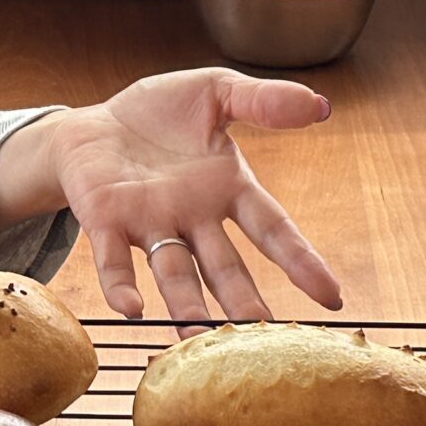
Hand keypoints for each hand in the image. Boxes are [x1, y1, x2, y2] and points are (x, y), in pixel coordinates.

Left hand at [49, 68, 342, 323]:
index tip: (332, 297)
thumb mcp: (218, 91)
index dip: (301, 261)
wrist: (93, 122)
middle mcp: (193, 218)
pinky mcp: (106, 221)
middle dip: (242, 299)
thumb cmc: (161, 111)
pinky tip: (130, 309)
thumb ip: (263, 100)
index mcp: (227, 189)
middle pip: (224, 266)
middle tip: (262, 333)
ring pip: (174, 272)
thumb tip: (320, 105)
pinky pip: (114, 259)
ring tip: (198, 334)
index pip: (272, 229)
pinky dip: (121, 284)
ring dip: (186, 305)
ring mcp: (149, 224)